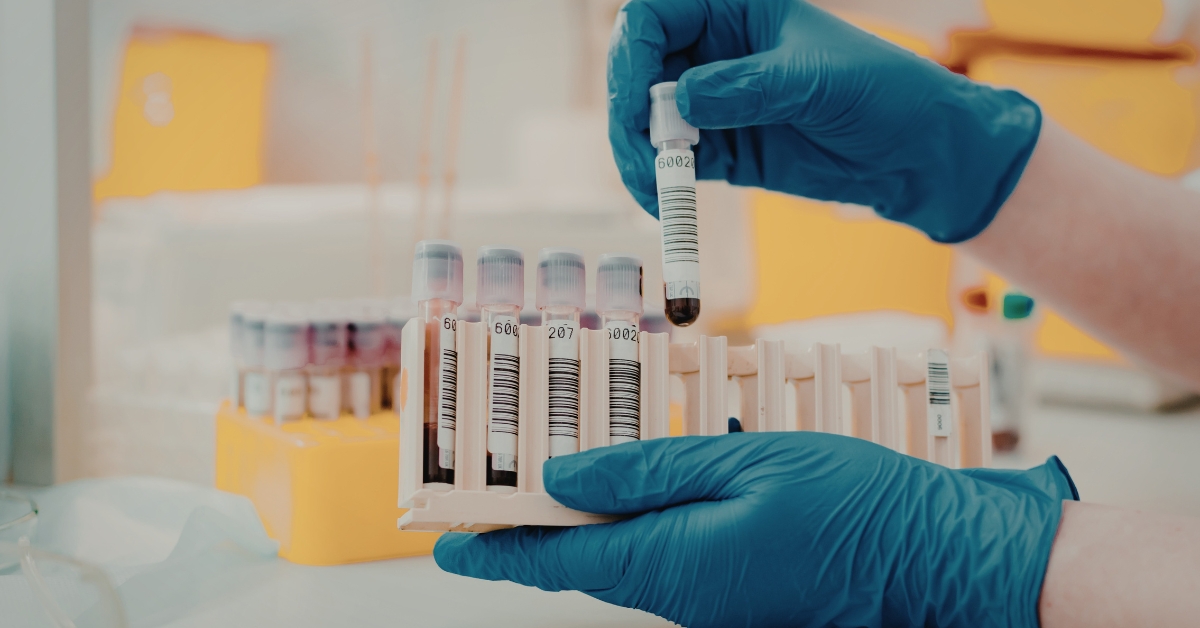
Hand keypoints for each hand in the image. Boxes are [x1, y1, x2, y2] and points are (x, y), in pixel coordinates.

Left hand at [435, 433, 1076, 626]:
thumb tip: (566, 472)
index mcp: (670, 563)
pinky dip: (638, 523)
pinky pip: (667, 560)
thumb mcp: (744, 463)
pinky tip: (643, 487)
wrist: (938, 563)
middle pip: (583, 558)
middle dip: (535, 525)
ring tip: (564, 469)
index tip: (448, 543)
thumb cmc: (854, 508)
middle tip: (498, 485)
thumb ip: (648, 468)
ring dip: (587, 518)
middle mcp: (681, 596)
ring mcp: (711, 602)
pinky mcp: (737, 595)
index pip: (555, 559)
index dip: (494, 548)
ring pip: (624, 556)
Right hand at [608, 0, 1041, 242]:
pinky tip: (662, 202)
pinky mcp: (722, 149)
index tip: (637, 95)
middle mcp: (714, 51)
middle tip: (638, 151)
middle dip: (627, 111)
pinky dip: (659, 182)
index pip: (655, 15)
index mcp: (733, 10)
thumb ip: (748, 86)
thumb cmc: (882, 91)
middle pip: (639, 70)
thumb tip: (681, 97)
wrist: (917, 153)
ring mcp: (714, 102)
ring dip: (636, 153)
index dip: (632, 50)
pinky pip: (672, 162)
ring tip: (649, 188)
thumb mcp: (816, 80)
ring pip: (647, 121)